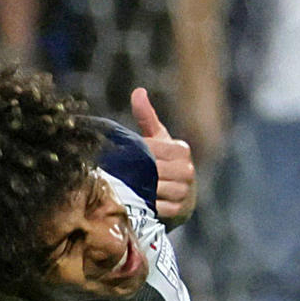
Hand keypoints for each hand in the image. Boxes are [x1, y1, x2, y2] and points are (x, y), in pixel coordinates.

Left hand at [131, 87, 198, 222]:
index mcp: (181, 149)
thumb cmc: (164, 165)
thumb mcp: (157, 141)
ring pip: (154, 188)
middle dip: (132, 172)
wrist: (180, 199)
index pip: (151, 149)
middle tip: (112, 174)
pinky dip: (144, 205)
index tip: (118, 158)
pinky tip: (132, 203)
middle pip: (151, 169)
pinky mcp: (180, 210)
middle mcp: (187, 169)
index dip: (133, 153)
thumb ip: (147, 118)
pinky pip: (158, 207)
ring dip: (136, 189)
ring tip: (120, 188)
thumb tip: (138, 91)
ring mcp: (185, 190)